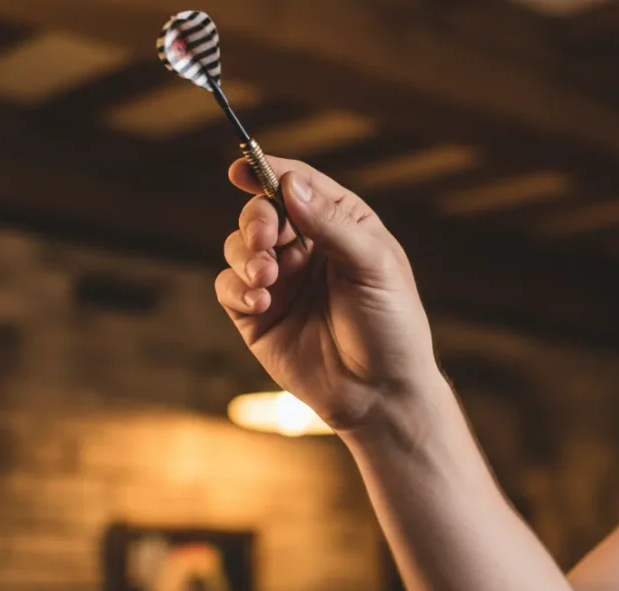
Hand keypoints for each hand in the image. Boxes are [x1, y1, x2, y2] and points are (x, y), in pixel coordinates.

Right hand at [215, 156, 439, 431]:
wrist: (379, 395)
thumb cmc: (391, 326)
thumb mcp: (373, 267)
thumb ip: (331, 224)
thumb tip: (288, 182)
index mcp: (341, 224)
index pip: (298, 185)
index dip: (267, 171)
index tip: (241, 167)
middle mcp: (307, 247)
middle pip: (260, 211)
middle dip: (255, 219)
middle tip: (264, 238)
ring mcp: (279, 280)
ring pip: (238, 246)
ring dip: (245, 255)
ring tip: (267, 277)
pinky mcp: (256, 315)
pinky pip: (228, 286)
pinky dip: (236, 287)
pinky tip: (260, 301)